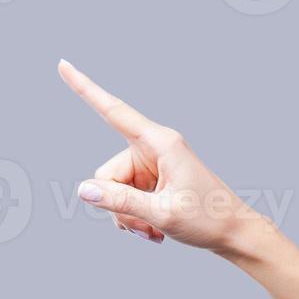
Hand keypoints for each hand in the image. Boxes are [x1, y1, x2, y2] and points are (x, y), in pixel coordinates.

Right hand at [57, 58, 269, 255]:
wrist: (235, 234)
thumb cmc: (208, 220)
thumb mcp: (162, 214)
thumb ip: (121, 202)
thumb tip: (83, 191)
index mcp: (160, 143)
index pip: (113, 111)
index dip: (84, 88)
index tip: (63, 64)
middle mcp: (154, 148)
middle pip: (108, 174)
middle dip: (117, 205)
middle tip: (144, 227)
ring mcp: (153, 165)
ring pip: (114, 190)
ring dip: (128, 216)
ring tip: (153, 231)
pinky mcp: (153, 180)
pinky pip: (125, 197)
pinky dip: (134, 217)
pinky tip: (154, 230)